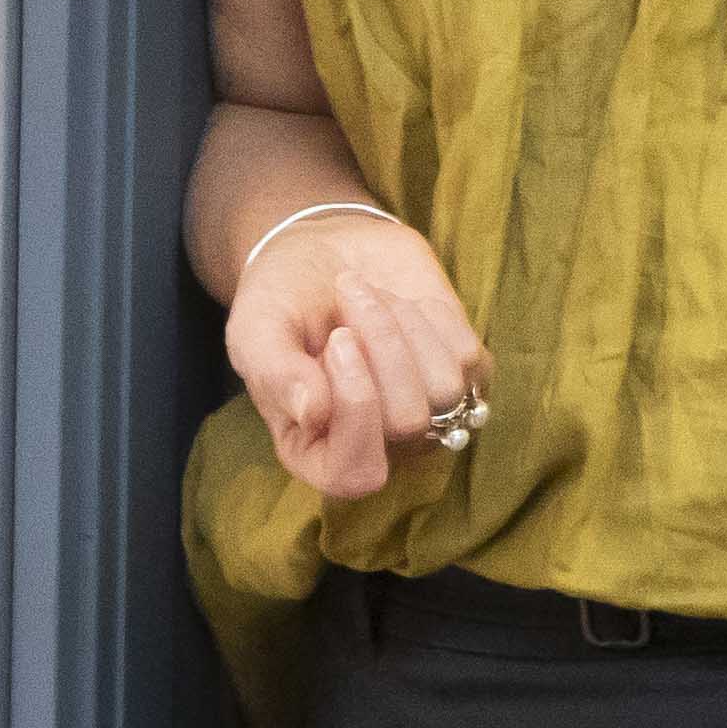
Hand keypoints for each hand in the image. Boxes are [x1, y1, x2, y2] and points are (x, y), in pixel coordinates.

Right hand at [227, 211, 485, 503]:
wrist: (321, 253)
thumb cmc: (281, 299)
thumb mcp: (255, 328)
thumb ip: (275, 373)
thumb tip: (312, 412)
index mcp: (316, 451)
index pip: (356, 474)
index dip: (356, 409)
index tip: (338, 341)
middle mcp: (377, 445)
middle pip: (407, 422)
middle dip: (379, 343)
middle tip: (345, 293)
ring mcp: (426, 414)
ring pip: (445, 390)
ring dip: (403, 324)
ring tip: (367, 294)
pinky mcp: (462, 376)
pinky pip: (470, 360)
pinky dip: (433, 317)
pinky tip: (399, 303)